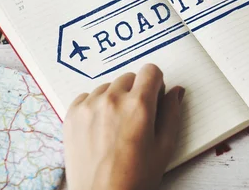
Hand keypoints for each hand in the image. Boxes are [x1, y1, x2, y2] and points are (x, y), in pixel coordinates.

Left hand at [64, 64, 184, 189]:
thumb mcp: (164, 147)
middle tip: (136, 117)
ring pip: (108, 86)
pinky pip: (88, 96)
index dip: (156, 83)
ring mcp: (90, 105)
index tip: (154, 96)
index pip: (150, 70)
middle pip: (129, 77)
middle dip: (136, 91)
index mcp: (139, 105)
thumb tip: (176, 91)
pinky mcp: (72, 114)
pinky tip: (100, 127)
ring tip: (116, 126)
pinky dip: (95, 106)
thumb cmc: (135, 178)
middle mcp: (113, 99)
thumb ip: (172, 113)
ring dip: (115, 98)